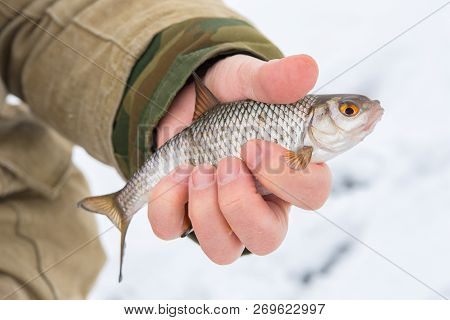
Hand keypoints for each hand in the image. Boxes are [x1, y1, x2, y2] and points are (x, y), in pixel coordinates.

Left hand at [148, 54, 331, 262]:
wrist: (181, 98)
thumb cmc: (226, 95)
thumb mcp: (245, 79)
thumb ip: (273, 79)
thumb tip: (306, 69)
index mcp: (287, 171)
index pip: (312, 193)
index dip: (291, 179)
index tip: (257, 145)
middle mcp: (259, 203)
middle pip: (266, 238)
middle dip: (242, 205)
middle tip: (228, 163)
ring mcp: (220, 216)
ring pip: (222, 250)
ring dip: (205, 210)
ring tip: (197, 169)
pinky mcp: (183, 217)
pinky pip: (173, 230)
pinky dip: (168, 205)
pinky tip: (174, 173)